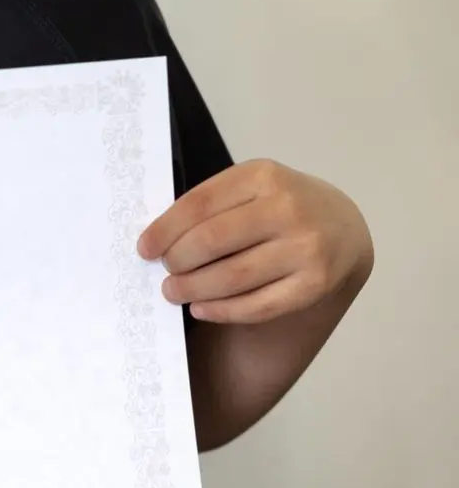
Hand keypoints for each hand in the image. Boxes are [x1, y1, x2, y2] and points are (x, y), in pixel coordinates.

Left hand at [135, 159, 372, 324]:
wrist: (342, 226)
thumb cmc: (281, 205)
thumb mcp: (253, 187)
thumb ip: (213, 205)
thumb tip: (158, 241)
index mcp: (264, 176)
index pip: (199, 204)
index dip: (165, 229)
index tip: (145, 248)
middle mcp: (288, 209)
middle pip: (212, 241)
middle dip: (177, 261)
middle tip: (165, 271)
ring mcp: (305, 248)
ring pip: (232, 277)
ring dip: (193, 289)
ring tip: (174, 292)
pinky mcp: (314, 284)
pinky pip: (258, 305)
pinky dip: (222, 310)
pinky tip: (202, 308)